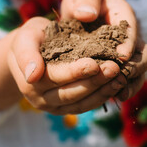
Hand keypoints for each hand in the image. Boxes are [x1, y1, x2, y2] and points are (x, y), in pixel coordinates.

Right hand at [8, 17, 122, 114]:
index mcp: (30, 81)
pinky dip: (102, 96)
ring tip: (120, 78)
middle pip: (71, 93)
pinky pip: (85, 106)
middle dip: (94, 82)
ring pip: (81, 103)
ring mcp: (54, 106)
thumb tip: (32, 76)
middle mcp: (40, 99)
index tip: (94, 64)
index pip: (55, 78)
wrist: (32, 51)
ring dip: (102, 92)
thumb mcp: (26, 37)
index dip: (75, 72)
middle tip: (114, 68)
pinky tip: (116, 84)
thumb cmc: (32, 39)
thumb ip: (27, 53)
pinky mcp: (66, 108)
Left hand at [60, 0, 146, 100]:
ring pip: (139, 71)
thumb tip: (87, 14)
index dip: (128, 44)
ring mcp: (126, 54)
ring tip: (121, 93)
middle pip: (144, 54)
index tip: (122, 56)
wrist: (77, 17)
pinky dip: (123, 88)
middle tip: (122, 75)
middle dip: (136, 66)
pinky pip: (127, 80)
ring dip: (132, 82)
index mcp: (124, 16)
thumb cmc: (83, 0)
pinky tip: (115, 97)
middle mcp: (130, 37)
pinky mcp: (118, 67)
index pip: (131, 29)